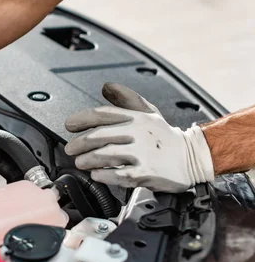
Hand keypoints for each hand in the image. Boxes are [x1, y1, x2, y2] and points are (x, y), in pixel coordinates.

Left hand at [64, 83, 214, 192]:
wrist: (192, 157)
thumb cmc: (164, 136)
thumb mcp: (148, 111)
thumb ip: (126, 99)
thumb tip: (106, 86)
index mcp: (136, 118)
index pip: (101, 114)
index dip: (81, 119)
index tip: (68, 125)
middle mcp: (137, 133)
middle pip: (99, 136)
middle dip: (79, 143)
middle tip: (70, 149)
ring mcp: (142, 153)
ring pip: (105, 155)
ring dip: (87, 159)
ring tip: (79, 162)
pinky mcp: (146, 172)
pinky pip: (119, 174)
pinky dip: (104, 175)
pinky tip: (96, 174)